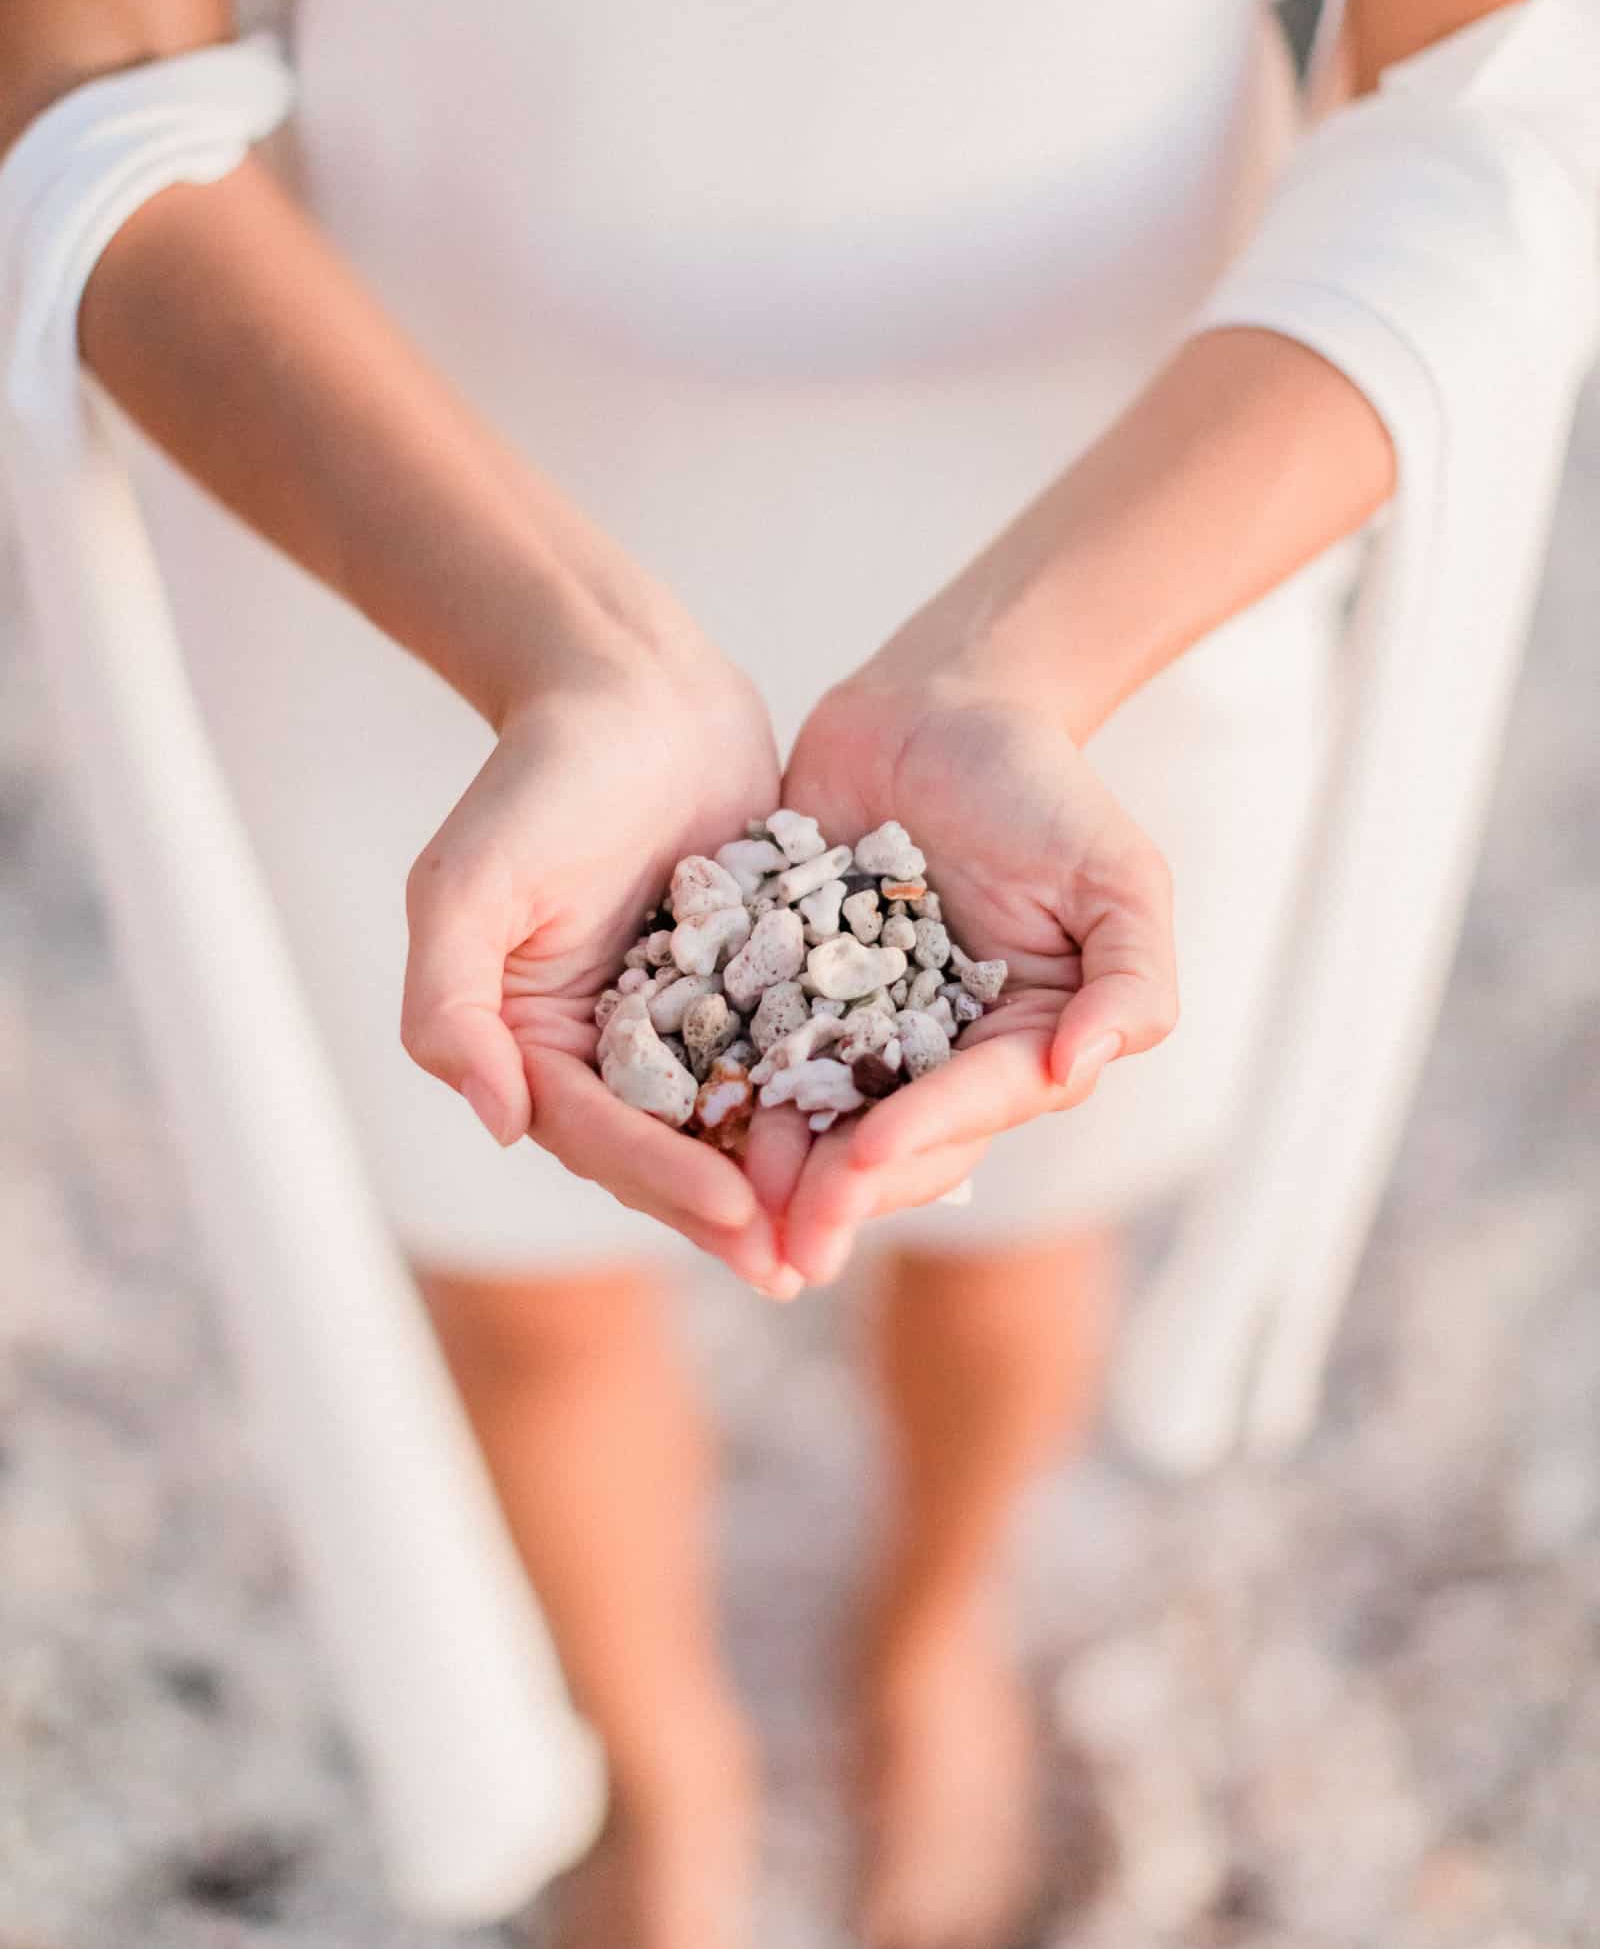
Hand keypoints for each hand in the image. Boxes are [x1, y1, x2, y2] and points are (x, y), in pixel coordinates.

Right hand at [401, 644, 791, 1290]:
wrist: (632, 684)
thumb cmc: (539, 777)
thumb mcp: (466, 883)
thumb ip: (451, 1004)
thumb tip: (495, 1121)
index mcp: (534, 1040)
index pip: (596, 1134)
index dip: (660, 1178)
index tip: (730, 1212)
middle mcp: (608, 1046)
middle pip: (668, 1149)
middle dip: (728, 1209)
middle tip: (797, 1263)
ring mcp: (686, 1017)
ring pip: (736, 1117)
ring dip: (784, 1177)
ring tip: (847, 1227)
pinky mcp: (755, 980)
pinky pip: (793, 1051)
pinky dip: (828, 1097)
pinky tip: (887, 1131)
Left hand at [760, 673, 1178, 1281]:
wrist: (938, 704)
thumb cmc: (1042, 788)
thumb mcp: (1117, 875)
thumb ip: (1130, 976)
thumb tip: (1084, 1067)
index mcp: (1014, 1046)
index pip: (972, 1109)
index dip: (920, 1137)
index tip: (864, 1159)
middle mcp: (930, 1054)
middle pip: (887, 1142)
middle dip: (839, 1191)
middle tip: (789, 1236)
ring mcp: (847, 1025)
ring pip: (810, 1116)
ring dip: (770, 1167)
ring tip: (724, 1203)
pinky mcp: (777, 985)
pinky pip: (744, 1044)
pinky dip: (717, 1083)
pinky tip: (677, 1116)